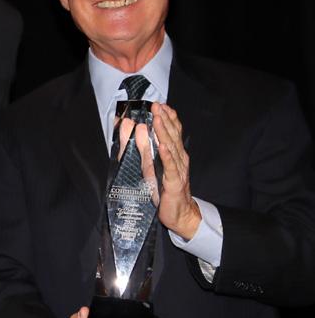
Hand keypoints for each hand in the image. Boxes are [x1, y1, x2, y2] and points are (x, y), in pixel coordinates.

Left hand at [151, 102, 200, 239]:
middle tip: (156, 105)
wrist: (179, 213)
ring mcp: (178, 170)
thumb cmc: (164, 189)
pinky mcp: (174, 183)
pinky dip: (166, 156)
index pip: (172, 131)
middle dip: (164, 119)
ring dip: (164, 132)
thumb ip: (143, 147)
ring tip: (158, 119)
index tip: (160, 104)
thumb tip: (138, 128)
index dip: (167, 117)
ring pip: (171, 147)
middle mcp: (179, 158)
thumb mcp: (149, 165)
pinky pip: (170, 167)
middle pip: (172, 135)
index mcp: (174, 153)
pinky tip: (162, 146)